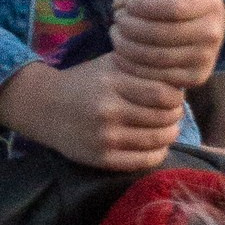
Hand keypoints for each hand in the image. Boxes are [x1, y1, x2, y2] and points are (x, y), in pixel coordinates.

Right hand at [0, 56, 190, 173]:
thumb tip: (179, 79)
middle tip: (174, 113)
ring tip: (168, 128)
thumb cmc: (84, 82)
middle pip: (163, 119)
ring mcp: (105, 138)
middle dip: (175, 116)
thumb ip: (141, 68)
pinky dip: (157, 153)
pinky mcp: (101, 159)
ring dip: (169, 135)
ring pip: (157, 141)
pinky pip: (143, 161)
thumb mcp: (109, 64)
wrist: (44, 108)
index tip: (175, 96)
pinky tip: (156, 145)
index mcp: (113, 84)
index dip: (176, 97)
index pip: (163, 95)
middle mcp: (108, 111)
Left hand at [110, 0, 224, 95]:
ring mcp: (206, 57)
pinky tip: (122, 56)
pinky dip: (134, 67)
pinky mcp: (197, 77)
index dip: (144, 6)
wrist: (200, 25)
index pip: (173, 7)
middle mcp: (212, 31)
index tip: (129, 3)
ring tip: (116, 36)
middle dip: (131, 27)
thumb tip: (119, 4)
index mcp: (208, 1)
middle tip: (117, 21)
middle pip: (163, 33)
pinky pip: (160, 76)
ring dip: (128, 47)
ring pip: (158, 57)